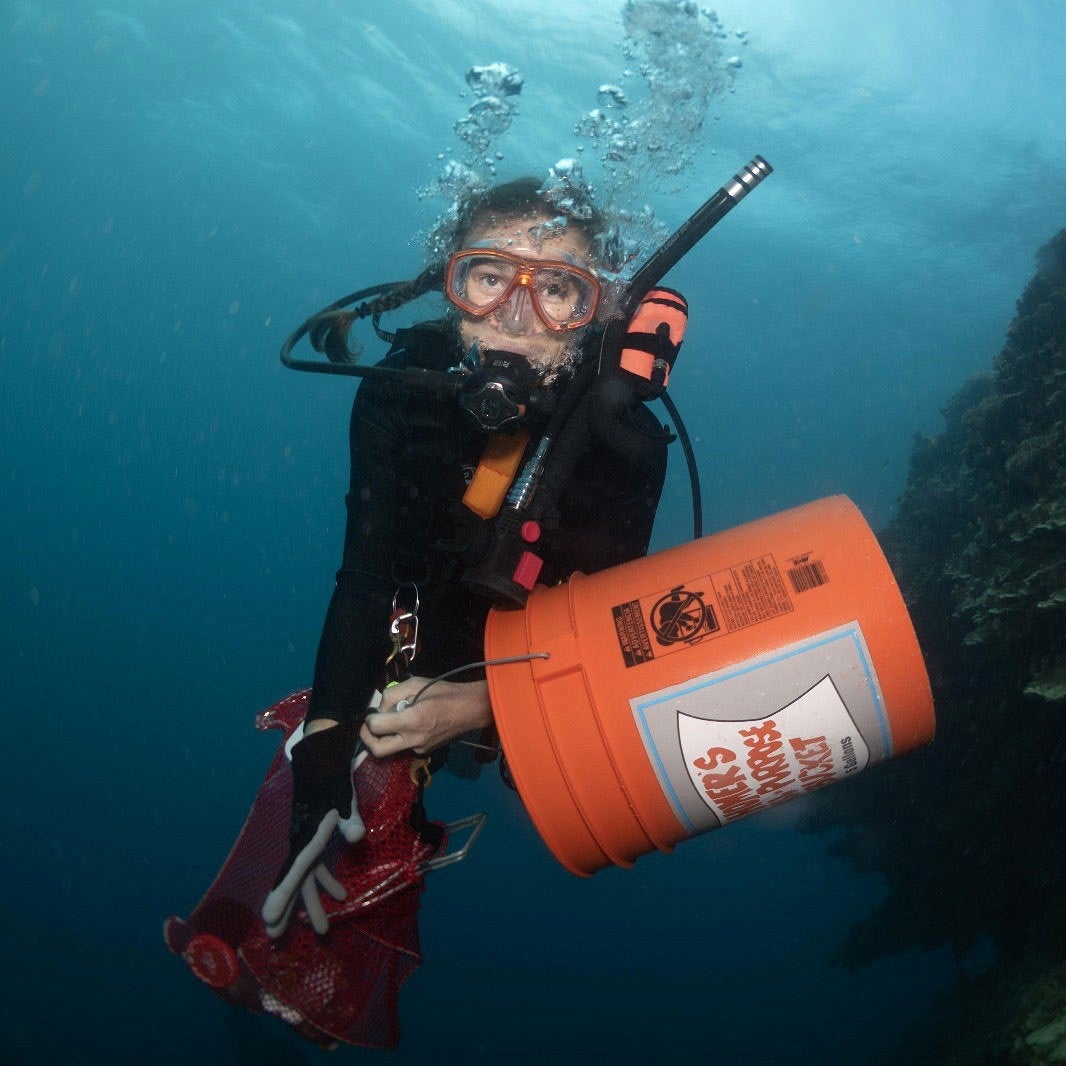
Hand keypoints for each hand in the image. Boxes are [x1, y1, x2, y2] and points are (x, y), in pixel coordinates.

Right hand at [261, 719, 364, 938]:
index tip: (269, 921)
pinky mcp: (314, 836)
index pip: (291, 874)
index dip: (281, 898)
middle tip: (277, 938)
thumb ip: (349, 818)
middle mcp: (300, 843)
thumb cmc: (331, 778)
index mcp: (305, 838)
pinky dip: (326, 880)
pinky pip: (316, 865)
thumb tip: (357, 837)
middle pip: (293, 882)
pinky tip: (341, 894)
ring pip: (305, 877)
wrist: (323, 758)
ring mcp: (306, 840)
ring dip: (312, 901)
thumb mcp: (343, 796)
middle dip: (287, 910)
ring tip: (321, 929)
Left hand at [360, 676, 491, 757]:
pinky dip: (401, 736)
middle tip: (368, 727)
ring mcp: (420, 748)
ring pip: (392, 748)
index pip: (377, 727)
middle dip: (367, 739)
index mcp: (412, 720)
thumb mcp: (416, 683)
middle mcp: (414, 739)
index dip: (369, 719)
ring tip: (396, 719)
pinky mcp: (425, 751)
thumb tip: (381, 709)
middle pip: (378, 750)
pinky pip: (405, 746)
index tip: (373, 712)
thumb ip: (392, 694)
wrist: (471, 709)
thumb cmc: (444, 692)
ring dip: (386, 736)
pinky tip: (411, 723)